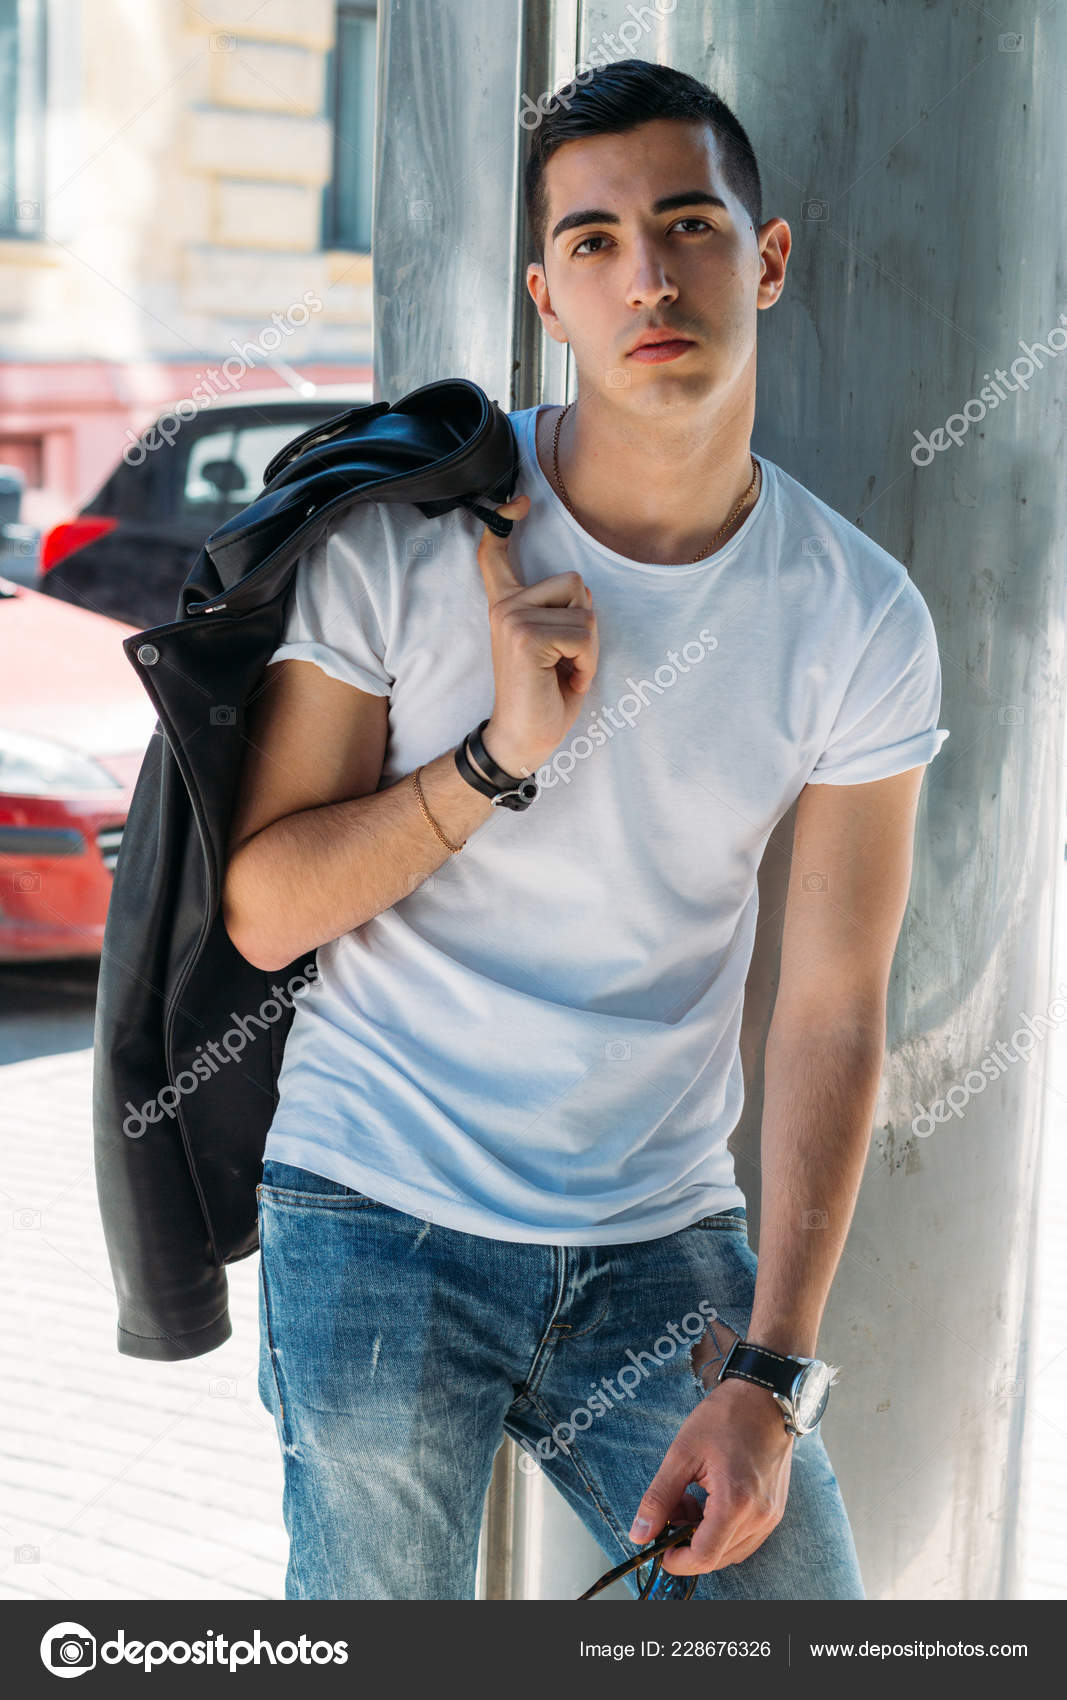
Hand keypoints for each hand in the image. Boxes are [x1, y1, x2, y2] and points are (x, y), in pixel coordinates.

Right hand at [474, 492, 598, 774]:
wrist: (523, 741)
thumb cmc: (544, 697)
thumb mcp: (553, 647)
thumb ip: (559, 613)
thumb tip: (582, 589)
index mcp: (506, 605)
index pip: (498, 554)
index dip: (505, 522)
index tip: (519, 501)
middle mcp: (504, 606)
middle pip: (575, 582)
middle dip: (586, 625)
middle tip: (565, 662)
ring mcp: (512, 618)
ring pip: (585, 610)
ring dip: (588, 648)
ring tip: (564, 672)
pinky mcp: (526, 635)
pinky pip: (584, 635)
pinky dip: (587, 663)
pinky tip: (565, 681)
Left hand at [628, 1377, 794, 1575]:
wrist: (765, 1397)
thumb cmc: (725, 1417)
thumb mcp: (682, 1453)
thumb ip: (659, 1497)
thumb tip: (640, 1533)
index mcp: (735, 1502)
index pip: (704, 1556)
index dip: (677, 1561)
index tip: (659, 1547)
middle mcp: (759, 1516)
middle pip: (717, 1557)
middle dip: (687, 1543)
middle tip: (672, 1510)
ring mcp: (771, 1515)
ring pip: (731, 1550)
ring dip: (704, 1537)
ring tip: (689, 1500)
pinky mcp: (775, 1510)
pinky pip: (745, 1537)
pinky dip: (722, 1530)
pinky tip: (709, 1501)